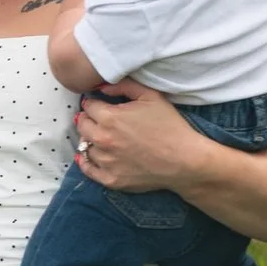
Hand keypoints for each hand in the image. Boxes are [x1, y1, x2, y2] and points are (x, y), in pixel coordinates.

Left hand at [68, 83, 195, 195]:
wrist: (185, 160)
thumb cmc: (170, 126)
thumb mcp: (150, 96)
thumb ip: (124, 86)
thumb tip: (101, 87)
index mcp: (109, 118)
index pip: (88, 106)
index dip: (94, 103)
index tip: (100, 104)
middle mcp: (103, 140)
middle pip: (82, 125)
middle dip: (88, 119)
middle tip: (98, 119)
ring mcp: (106, 162)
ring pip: (84, 146)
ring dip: (90, 139)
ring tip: (101, 137)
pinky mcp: (111, 179)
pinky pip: (88, 170)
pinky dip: (85, 161)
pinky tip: (88, 155)